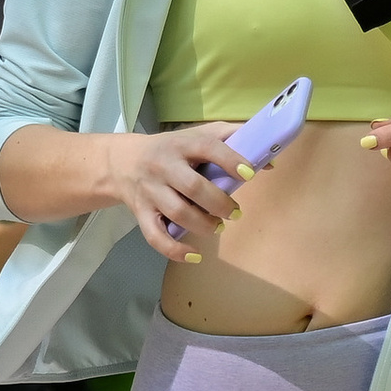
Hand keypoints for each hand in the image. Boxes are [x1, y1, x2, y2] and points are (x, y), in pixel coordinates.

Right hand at [111, 125, 254, 260]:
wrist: (120, 162)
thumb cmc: (171, 149)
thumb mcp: (196, 135)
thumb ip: (232, 139)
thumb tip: (270, 161)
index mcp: (181, 144)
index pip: (206, 147)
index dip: (229, 160)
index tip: (249, 174)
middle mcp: (163, 166)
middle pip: (193, 187)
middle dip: (220, 203)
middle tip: (235, 212)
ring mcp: (150, 191)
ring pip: (178, 213)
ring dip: (204, 225)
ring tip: (218, 227)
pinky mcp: (141, 213)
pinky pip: (155, 237)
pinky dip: (175, 250)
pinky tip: (195, 255)